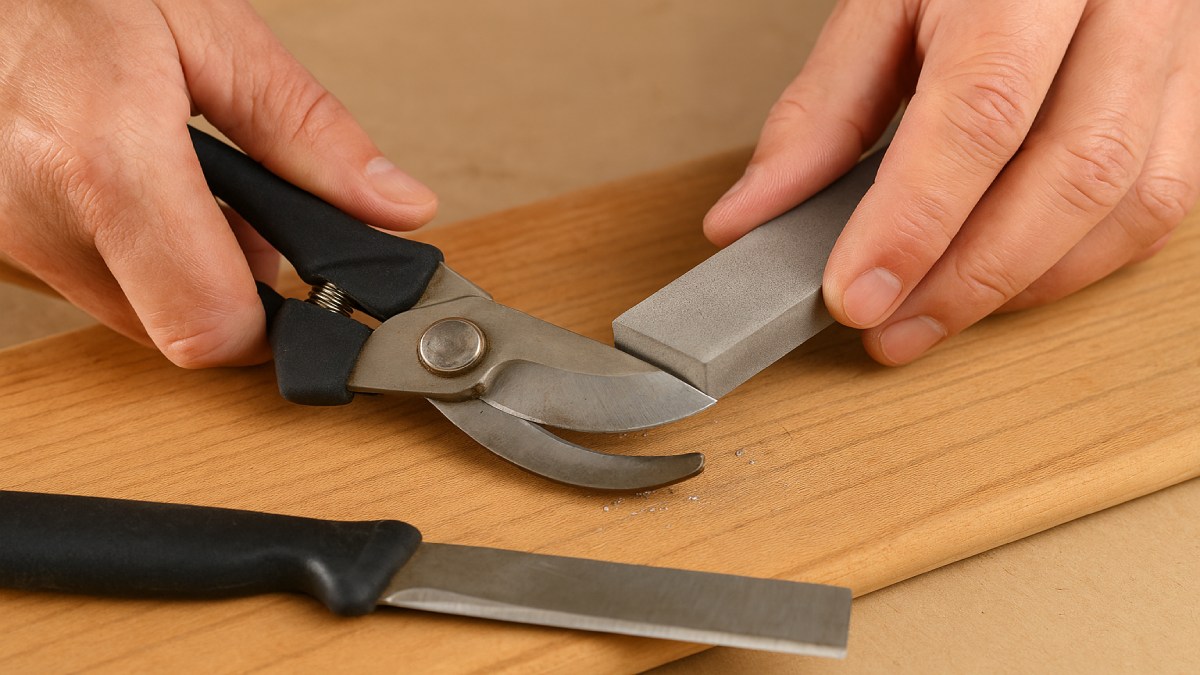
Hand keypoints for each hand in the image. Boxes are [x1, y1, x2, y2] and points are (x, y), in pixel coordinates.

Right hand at [0, 0, 436, 366]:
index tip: (311, 292)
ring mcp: (5, 232)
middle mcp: (37, 213)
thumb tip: (393, 206)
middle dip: (234, 288)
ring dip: (181, 268)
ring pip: (132, 311)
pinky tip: (136, 185)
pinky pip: (86, 280)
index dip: (275, 326)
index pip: (209, 325)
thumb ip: (306, 129)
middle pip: (176, 329)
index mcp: (104, 159)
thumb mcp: (207, 27)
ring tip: (185, 180)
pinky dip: (131, 252)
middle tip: (248, 213)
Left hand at [704, 0, 1199, 364]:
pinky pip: (1159, 202)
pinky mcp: (1191, 92)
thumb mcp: (878, 6)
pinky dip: (1076, 264)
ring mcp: (1174, 49)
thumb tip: (752, 217)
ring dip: (1022, 285)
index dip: (915, 220)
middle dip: (968, 277)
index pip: (981, 111)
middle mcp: (1126, 4)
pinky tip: (1005, 281)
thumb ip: (820, 113)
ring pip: (1129, 201)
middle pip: (1071, 171)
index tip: (855, 294)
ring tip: (932, 316)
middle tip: (887, 329)